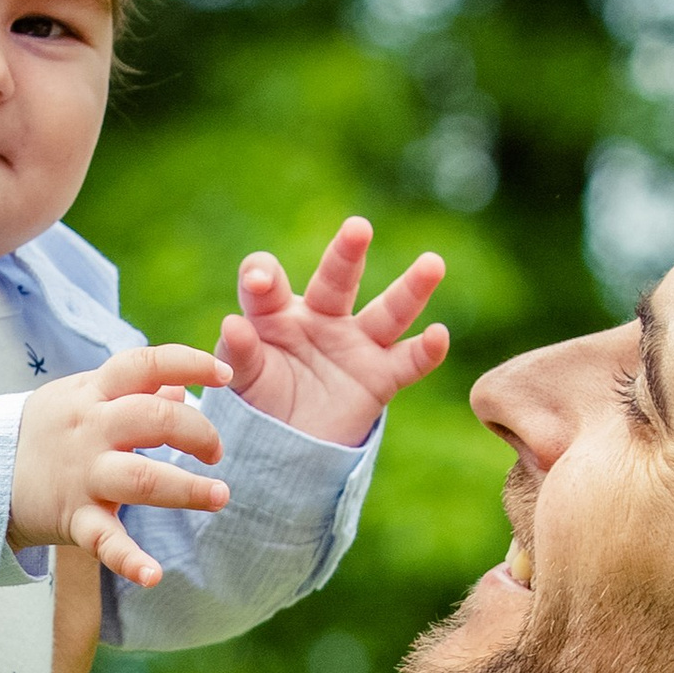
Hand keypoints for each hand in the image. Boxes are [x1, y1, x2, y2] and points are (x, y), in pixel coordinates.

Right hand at [8, 343, 231, 590]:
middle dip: (197, 431)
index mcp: (94, 393)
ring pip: (141, 477)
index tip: (225, 374)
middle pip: (152, 417)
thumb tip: (182, 386)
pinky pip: (104, 541)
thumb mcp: (83, 397)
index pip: (145, 364)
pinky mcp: (73, 518)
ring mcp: (83, 475)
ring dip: (186, 489)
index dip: (189, 363)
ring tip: (219, 496)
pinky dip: (129, 560)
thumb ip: (132, 390)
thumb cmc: (46, 431)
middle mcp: (91, 429)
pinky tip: (153, 575)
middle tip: (216, 451)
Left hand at [214, 219, 446, 444]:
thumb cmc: (260, 399)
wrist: (286, 444)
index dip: (263, 276)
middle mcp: (321, 317)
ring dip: (411, 289)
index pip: (270, 282)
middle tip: (357, 228)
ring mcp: (355, 344)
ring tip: (432, 264)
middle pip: (336, 280)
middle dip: (347, 254)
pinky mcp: (380, 376)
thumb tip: (233, 324)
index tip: (260, 282)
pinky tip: (439, 335)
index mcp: (276, 311)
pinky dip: (426, 351)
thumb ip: (239, 353)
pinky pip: (408, 362)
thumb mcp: (241, 377)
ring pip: (387, 312)